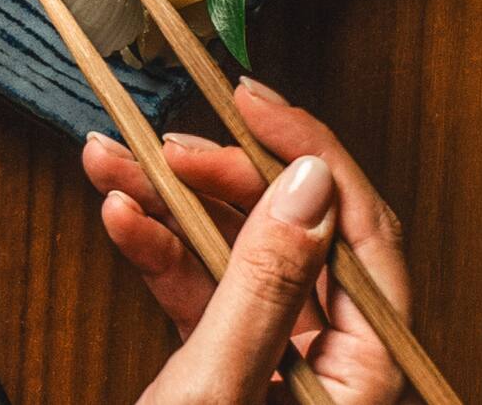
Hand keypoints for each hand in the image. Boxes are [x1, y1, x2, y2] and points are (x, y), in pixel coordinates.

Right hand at [81, 78, 417, 404]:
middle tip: (170, 149)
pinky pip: (201, 286)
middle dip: (221, 178)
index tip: (252, 105)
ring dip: (171, 203)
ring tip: (115, 164)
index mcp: (366, 371)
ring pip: (236, 252)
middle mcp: (332, 360)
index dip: (309, 154)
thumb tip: (306, 187)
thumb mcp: (221, 387)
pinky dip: (158, 250)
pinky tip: (123, 216)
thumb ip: (264, 286)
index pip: (362, 232)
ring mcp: (281, 360)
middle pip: (293, 231)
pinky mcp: (231, 364)